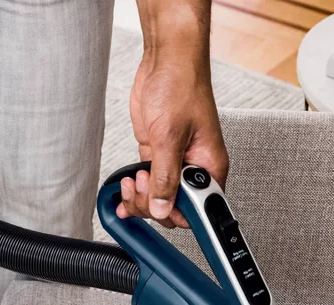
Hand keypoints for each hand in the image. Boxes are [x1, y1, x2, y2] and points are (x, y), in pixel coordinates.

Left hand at [118, 49, 228, 228]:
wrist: (167, 61)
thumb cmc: (181, 86)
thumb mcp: (169, 136)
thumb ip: (165, 177)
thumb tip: (161, 206)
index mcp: (209, 167)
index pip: (198, 209)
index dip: (177, 213)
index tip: (160, 206)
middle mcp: (194, 168)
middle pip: (174, 207)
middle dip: (153, 204)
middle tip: (143, 184)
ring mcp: (175, 163)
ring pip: (158, 198)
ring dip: (140, 198)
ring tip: (132, 182)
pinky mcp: (158, 156)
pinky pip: (148, 183)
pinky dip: (135, 190)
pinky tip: (124, 190)